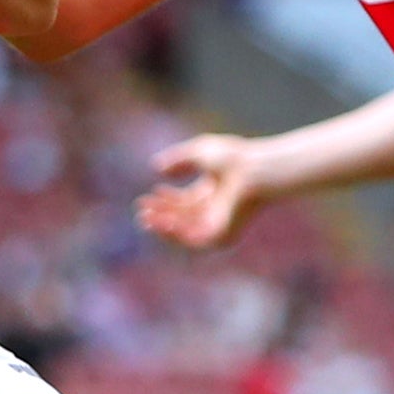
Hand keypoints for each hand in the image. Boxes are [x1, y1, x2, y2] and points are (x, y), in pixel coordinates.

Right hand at [138, 131, 270, 251]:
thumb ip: (178, 159)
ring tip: (146, 218)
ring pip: (185, 232)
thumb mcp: (199, 152)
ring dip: (163, 226)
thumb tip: (156, 167)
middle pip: (181, 218)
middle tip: (141, 211)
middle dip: (160, 215)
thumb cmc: (232, 158)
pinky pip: (194, 241)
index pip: (184, 203)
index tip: (148, 196)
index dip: (165, 201)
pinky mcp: (220, 237)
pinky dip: (176, 235)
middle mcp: (215, 212)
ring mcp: (218, 226)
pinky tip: (163, 224)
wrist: (252, 171)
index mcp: (213, 195)